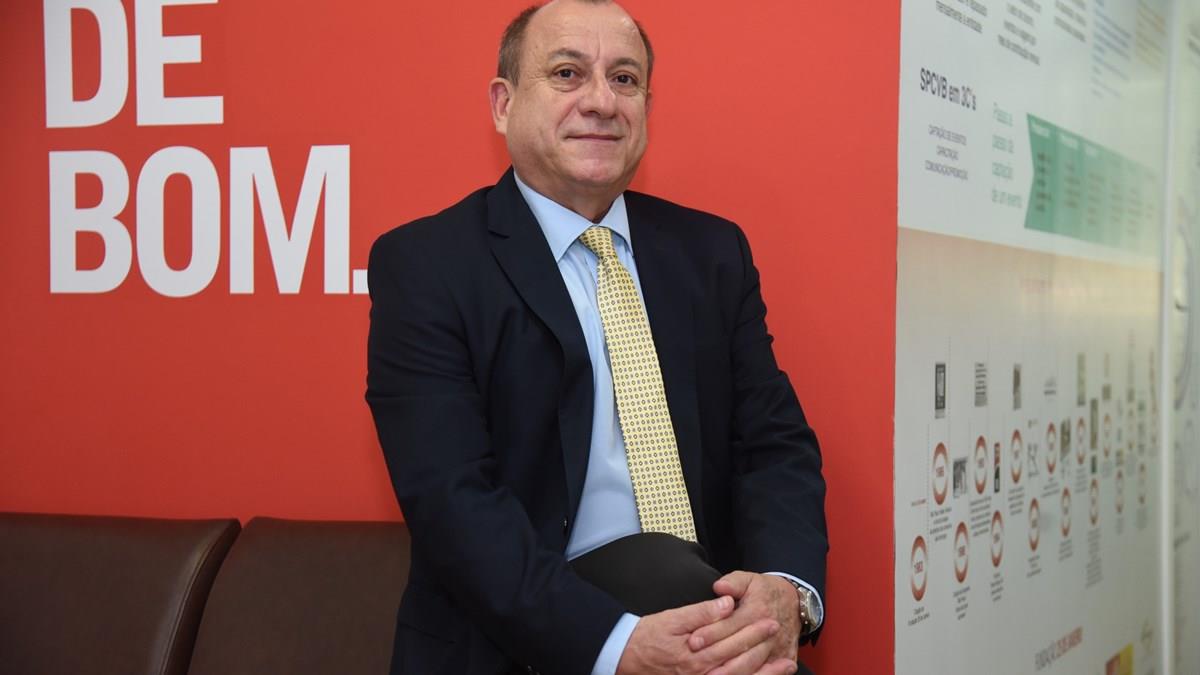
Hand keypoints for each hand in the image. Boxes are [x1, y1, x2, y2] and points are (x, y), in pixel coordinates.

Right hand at [615, 595, 795, 674]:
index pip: (732, 643)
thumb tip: (726, 603)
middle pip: (741, 664)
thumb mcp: (671, 619)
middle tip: (779, 635)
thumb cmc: (645, 637)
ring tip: (785, 665)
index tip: (769, 621)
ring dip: (764, 674)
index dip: (753, 632)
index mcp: (695, 657)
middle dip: (763, 650)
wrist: (622, 658)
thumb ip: (701, 613)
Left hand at [686, 572, 801, 673]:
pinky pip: (765, 671)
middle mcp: (768, 632)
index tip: (693, 640)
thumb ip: (733, 582)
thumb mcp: (750, 580)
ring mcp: (777, 647)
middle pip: (739, 647)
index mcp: (757, 611)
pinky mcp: (783, 658)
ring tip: (711, 673)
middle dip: (716, 654)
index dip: (711, 633)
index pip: (730, 625)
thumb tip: (719, 587)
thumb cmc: (767, 591)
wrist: (796, 603)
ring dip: (731, 669)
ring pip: (751, 663)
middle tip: (696, 658)